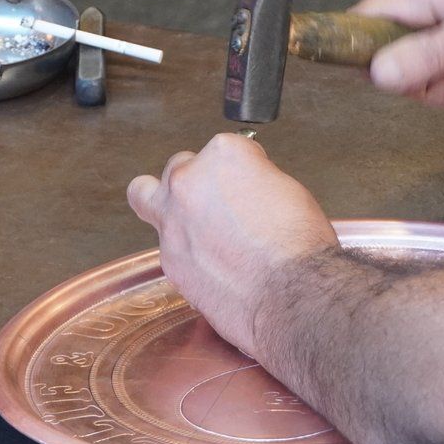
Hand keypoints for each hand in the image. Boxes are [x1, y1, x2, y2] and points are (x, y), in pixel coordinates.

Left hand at [127, 134, 337, 356]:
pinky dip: (182, 247)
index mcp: (224, 154)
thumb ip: (252, 179)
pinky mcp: (167, 258)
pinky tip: (206, 261)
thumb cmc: (298, 245)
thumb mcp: (286, 189)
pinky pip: (164, 242)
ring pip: (145, 193)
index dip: (238, 170)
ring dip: (163, 200)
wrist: (292, 294)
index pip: (221, 149)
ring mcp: (172, 219)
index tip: (246, 183)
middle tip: (218, 202)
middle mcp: (190, 180)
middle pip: (181, 166)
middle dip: (199, 181)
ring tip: (183, 216)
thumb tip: (244, 188)